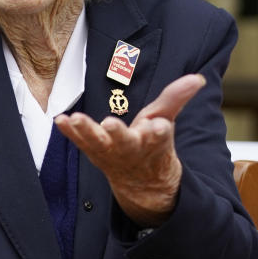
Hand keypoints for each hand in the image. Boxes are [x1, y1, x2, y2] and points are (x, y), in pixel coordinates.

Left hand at [54, 74, 205, 225]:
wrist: (141, 181)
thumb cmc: (151, 143)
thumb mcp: (165, 119)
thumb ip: (176, 98)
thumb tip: (197, 78)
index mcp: (154, 141)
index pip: (159, 135)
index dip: (159, 131)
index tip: (159, 126)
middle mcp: (132, 149)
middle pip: (125, 141)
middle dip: (118, 133)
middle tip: (110, 124)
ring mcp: (110, 152)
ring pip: (98, 143)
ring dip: (87, 131)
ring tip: (76, 120)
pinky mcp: (93, 151)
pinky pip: (80, 142)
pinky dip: (69, 133)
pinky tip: (60, 121)